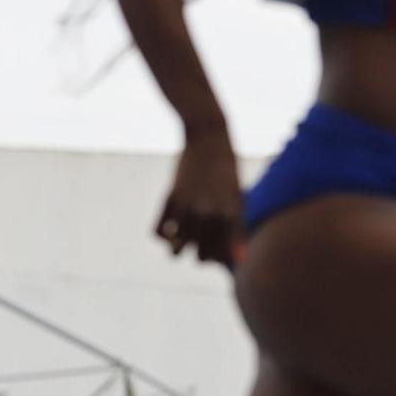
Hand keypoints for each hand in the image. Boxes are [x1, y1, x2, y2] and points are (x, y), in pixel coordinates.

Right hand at [156, 123, 243, 268]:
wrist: (208, 136)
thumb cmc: (227, 169)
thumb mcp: (237, 196)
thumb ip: (236, 227)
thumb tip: (236, 259)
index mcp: (231, 211)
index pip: (223, 254)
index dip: (222, 259)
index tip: (221, 250)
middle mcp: (208, 210)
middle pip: (200, 257)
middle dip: (201, 256)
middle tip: (203, 245)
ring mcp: (186, 205)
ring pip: (176, 250)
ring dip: (179, 251)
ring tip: (183, 243)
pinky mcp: (170, 197)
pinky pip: (158, 232)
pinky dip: (162, 237)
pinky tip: (170, 230)